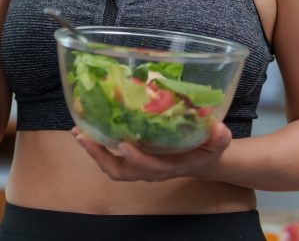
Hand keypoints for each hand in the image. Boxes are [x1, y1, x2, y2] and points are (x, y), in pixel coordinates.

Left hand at [71, 122, 231, 182]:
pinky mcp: (133, 156)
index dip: (137, 159)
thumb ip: (219, 137)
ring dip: (94, 151)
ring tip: (79, 133)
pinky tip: (86, 128)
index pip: (150, 168)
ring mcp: (139, 164)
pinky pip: (111, 155)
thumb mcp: (218, 142)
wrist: (201, 158)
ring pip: (111, 165)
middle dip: (101, 157)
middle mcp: (150, 169)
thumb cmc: (208, 148)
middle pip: (120, 171)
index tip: (125, 145)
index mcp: (170, 167)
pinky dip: (97, 144)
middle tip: (85, 138)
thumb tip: (217, 128)